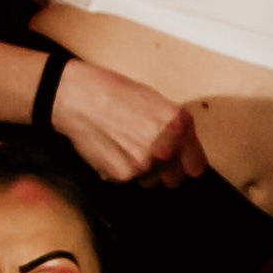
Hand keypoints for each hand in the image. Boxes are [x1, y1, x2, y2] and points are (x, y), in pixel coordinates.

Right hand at [38, 54, 208, 188]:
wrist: (76, 97)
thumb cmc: (112, 92)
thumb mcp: (155, 100)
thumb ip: (174, 127)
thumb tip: (184, 148)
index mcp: (178, 125)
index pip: (196, 165)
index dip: (187, 162)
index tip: (180, 163)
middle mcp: (165, 147)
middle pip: (175, 178)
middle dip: (165, 169)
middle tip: (147, 152)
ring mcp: (143, 164)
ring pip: (151, 181)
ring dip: (142, 170)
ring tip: (125, 145)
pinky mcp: (122, 175)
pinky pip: (128, 180)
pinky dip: (120, 169)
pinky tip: (111, 149)